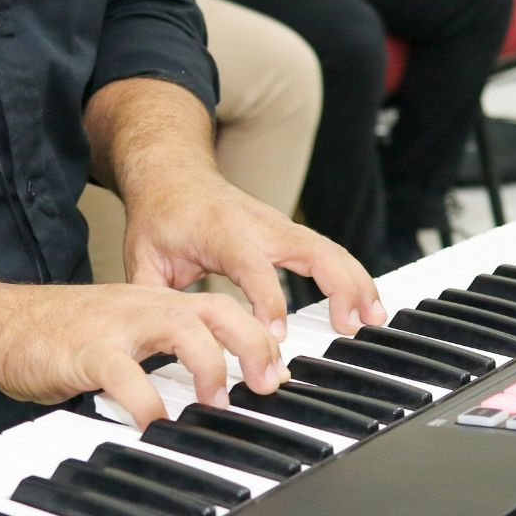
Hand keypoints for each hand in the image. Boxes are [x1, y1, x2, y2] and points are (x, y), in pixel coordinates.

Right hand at [0, 282, 286, 426]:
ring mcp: (117, 325)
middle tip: (270, 384)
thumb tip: (211, 395)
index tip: (278, 375)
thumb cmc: (62, 338)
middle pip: (217, 309)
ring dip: (211, 365)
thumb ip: (163, 358)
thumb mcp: (124, 339)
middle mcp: (145, 307)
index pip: (223, 309)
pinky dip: (147, 403)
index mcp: (157, 305)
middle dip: (254, 344)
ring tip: (217, 402)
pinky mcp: (87, 351)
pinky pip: (126, 375)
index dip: (258, 339)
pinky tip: (155, 426)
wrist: (0, 326)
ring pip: (182, 328)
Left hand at [121, 172, 384, 339]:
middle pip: (311, 250)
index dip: (267, 300)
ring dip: (356, 283)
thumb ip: (152, 298)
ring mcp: (279, 226)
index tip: (278, 336)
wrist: (172, 174)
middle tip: (351, 327)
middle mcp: (259, 225)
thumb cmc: (159, 216)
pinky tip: (366, 305)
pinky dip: (351, 276)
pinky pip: (328, 252)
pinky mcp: (289, 233)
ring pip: (329, 250)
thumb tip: (161, 342)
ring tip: (373, 320)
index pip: (252, 266)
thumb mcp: (142, 257)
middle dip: (337, 287)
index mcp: (222, 231)